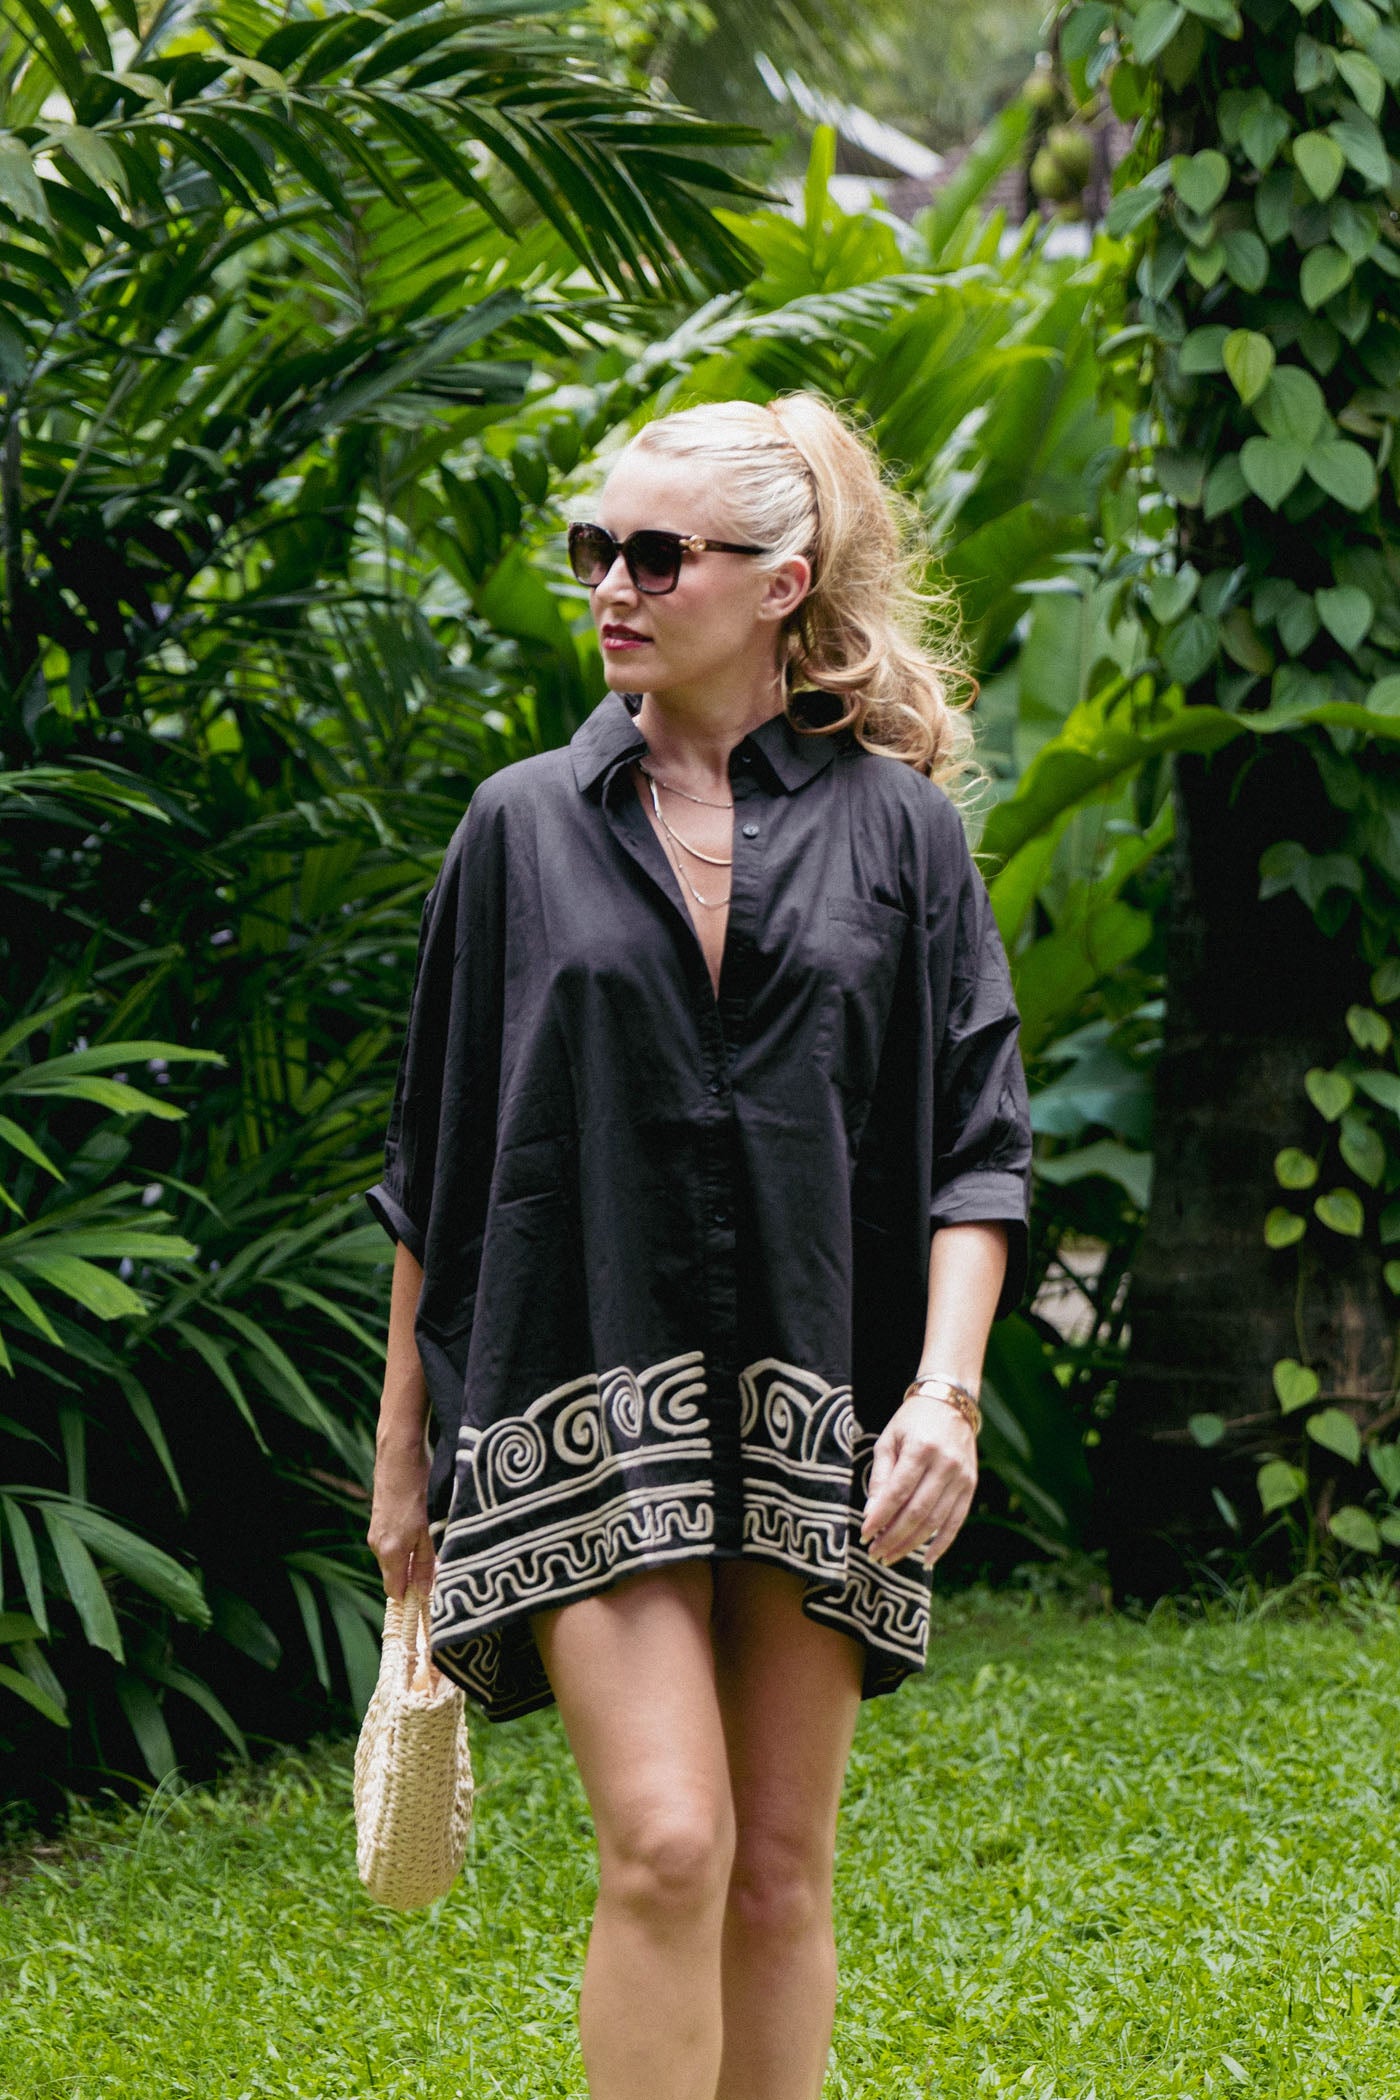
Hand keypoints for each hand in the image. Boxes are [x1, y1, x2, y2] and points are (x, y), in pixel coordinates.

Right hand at [367, 1439, 435, 1599]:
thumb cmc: (417, 1491)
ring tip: (431, 1550)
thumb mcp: (427, 1530)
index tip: (427, 1599)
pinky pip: (390, 1545)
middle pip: (393, 1576)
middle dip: (412, 1580)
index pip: (394, 1591)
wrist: (398, 1458)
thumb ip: (426, 1562)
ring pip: (393, 1560)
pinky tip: (420, 1533)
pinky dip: (404, 1547)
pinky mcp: (378, 1522)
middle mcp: (378, 1546)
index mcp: (390, 1552)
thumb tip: (424, 1592)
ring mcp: (375, 1534)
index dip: (409, 1598)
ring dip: (410, 1562)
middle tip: (436, 1574)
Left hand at [859, 1394, 977, 1568]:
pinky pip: (956, 1522)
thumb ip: (881, 1476)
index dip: (880, 1517)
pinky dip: (942, 1544)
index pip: (898, 1492)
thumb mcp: (888, 1440)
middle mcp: (945, 1464)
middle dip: (893, 1537)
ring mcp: (962, 1477)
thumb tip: (871, 1513)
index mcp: (921, 1449)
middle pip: (917, 1512)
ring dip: (912, 1544)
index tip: (864, 1534)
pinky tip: (926, 1560)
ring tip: (890, 1556)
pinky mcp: (971, 1486)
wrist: (950, 1403)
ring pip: (935, 1521)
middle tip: (874, 1553)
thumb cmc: (912, 1422)